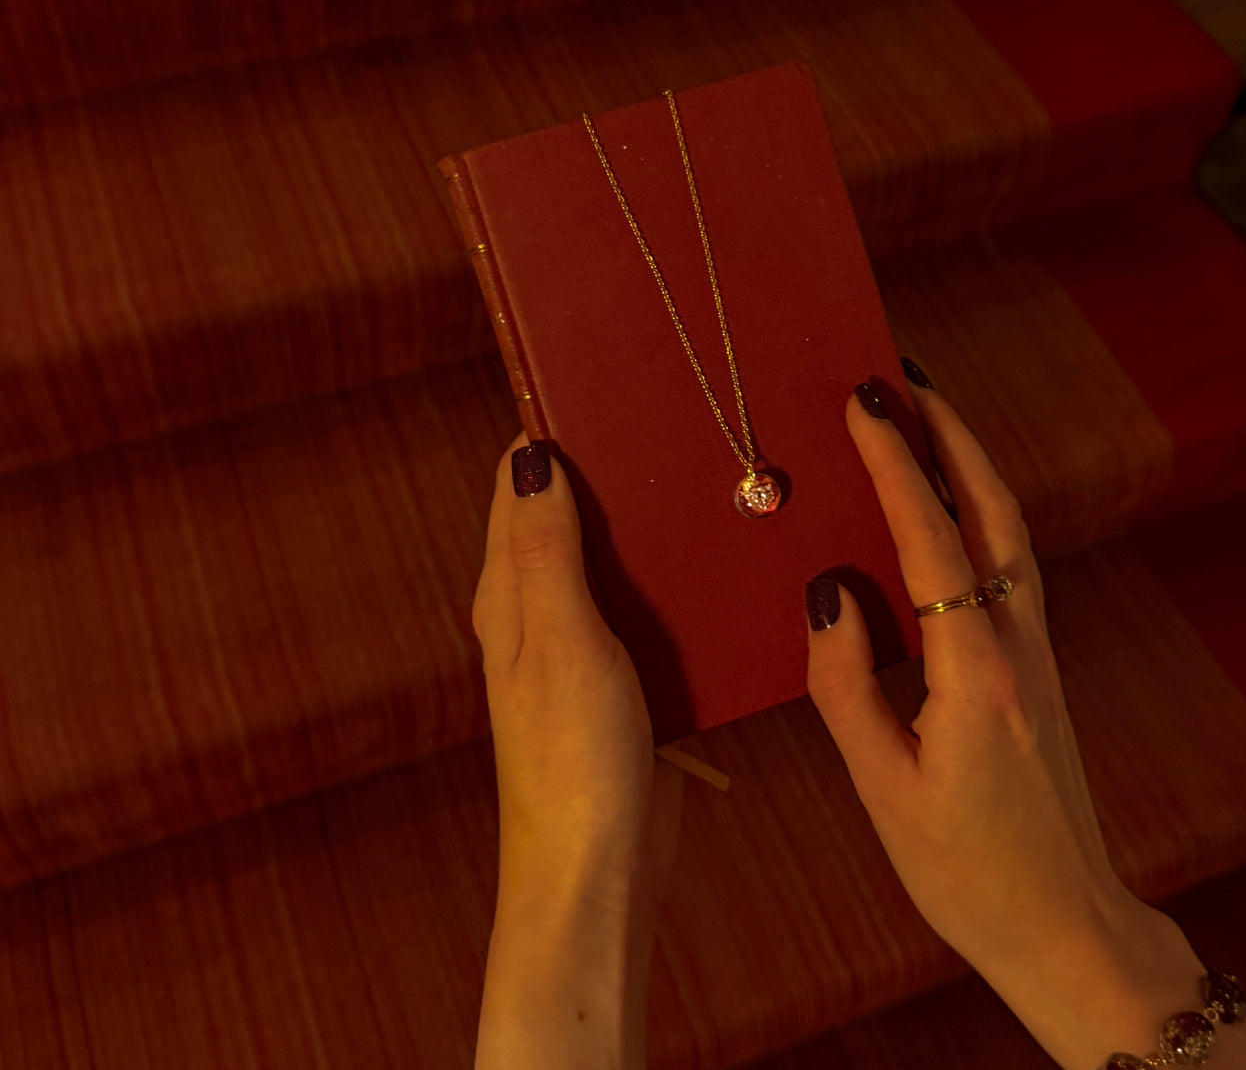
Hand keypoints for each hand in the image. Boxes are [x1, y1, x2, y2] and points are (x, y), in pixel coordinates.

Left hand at [471, 430, 682, 1069]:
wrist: (603, 869)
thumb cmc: (570, 763)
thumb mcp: (560, 642)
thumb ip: (545, 550)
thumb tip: (531, 453)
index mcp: (513, 594)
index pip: (524, 482)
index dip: (559, 427)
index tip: (611, 379)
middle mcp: (545, 612)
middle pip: (582, 513)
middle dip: (624, 468)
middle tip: (688, 420)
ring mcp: (591, 647)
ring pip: (628, 561)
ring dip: (661, 525)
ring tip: (721, 476)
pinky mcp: (635, 680)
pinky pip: (660, 610)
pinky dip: (686, 582)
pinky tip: (729, 566)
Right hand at [805, 376, 1207, 1069]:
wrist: (1064, 923)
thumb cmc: (968, 872)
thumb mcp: (882, 789)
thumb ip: (845, 685)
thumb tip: (829, 595)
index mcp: (976, 673)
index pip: (931, 538)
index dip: (896, 462)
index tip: (865, 400)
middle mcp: (1019, 648)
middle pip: (992, 511)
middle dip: (949, 434)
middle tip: (903, 376)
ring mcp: (1039, 656)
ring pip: (1011, 533)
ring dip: (971, 466)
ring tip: (926, 420)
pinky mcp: (1039, 672)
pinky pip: (1011, 568)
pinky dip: (980, 515)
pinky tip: (952, 510)